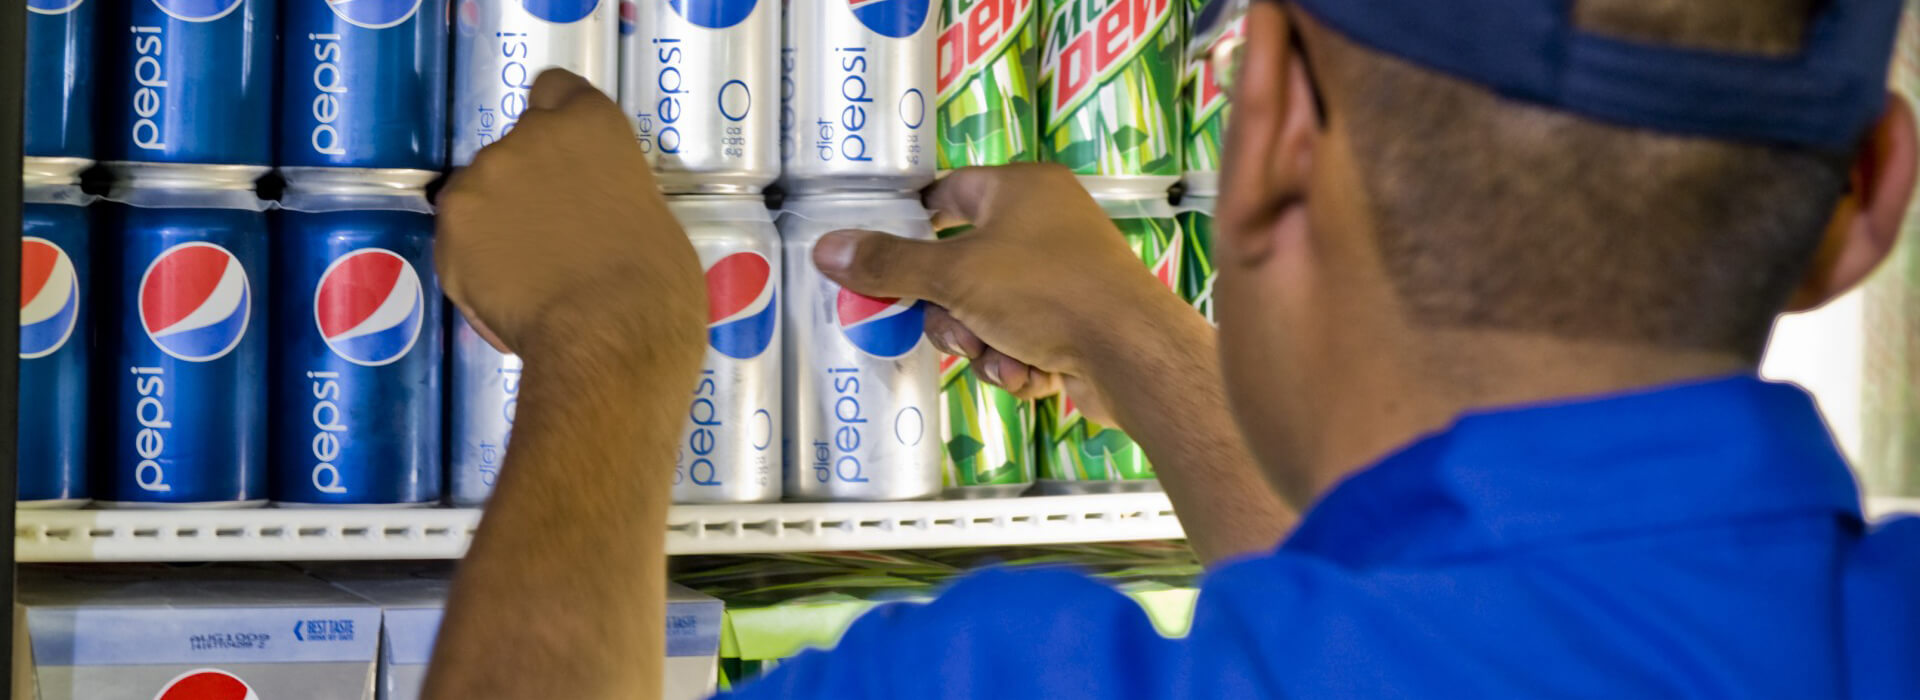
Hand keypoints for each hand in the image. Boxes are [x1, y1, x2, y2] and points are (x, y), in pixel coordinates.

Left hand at [436, 69, 704, 373]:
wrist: (609, 339)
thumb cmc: (656, 285)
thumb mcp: (650, 215)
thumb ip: (609, 192)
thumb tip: (592, 213)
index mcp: (590, 125)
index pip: (556, 89)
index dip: (558, 125)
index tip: (566, 161)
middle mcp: (529, 137)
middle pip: (517, 148)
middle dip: (527, 184)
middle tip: (553, 236)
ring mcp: (483, 181)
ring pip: (481, 194)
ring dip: (498, 224)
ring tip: (529, 278)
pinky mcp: (451, 230)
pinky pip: (460, 243)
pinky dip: (477, 266)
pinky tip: (510, 300)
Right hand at [812, 164, 1196, 424]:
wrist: (1132, 355)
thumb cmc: (1048, 293)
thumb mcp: (955, 276)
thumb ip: (889, 265)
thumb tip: (827, 249)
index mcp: (1022, 189)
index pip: (947, 194)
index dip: (912, 226)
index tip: (883, 261)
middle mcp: (1046, 224)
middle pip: (959, 267)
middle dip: (951, 313)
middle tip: (959, 329)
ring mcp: (1063, 276)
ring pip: (985, 313)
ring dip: (983, 345)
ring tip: (1003, 355)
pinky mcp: (1075, 324)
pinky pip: (1018, 340)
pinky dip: (1016, 362)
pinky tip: (1031, 372)